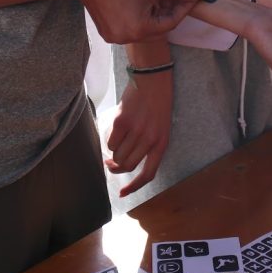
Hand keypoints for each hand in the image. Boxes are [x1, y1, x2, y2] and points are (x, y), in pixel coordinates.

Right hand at [79, 0, 202, 44]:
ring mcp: (116, 37)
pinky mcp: (108, 32)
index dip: (184, 8)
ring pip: (146, 28)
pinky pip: (132, 27)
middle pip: (159, 28)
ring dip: (156, 14)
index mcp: (139, 30)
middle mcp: (127, 39)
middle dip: (171, 12)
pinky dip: (142, 16)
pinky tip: (145, 1)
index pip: (171, 22)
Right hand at [106, 70, 172, 196]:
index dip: (135, 186)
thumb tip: (126, 163)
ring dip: (113, 153)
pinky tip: (115, 131)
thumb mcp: (161, 127)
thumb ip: (149, 145)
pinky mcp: (121, 122)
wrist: (153, 79)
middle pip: (127, 166)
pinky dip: (109, 141)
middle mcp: (149, 139)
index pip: (148, 173)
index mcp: (162, 142)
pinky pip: (110, 142)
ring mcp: (135, 131)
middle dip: (117, 168)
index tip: (123, 193)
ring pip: (117, 155)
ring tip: (116, 142)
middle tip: (111, 163)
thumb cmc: (157, 103)